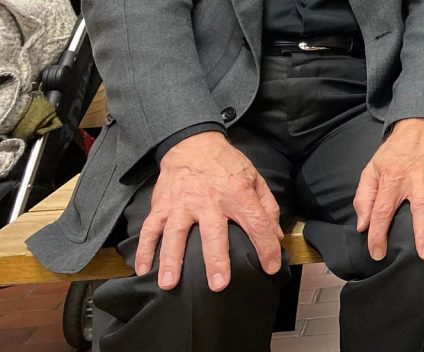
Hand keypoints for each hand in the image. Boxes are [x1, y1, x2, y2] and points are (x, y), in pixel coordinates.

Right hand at [135, 131, 282, 291]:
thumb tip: (276, 236)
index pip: (257, 223)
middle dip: (216, 261)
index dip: (266, 246)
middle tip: (218, 285)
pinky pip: (150, 229)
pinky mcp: (162, 205)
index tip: (270, 267)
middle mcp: (210, 200)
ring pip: (176, 234)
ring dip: (171, 260)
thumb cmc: (227, 164)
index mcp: (238, 193)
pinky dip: (144, 249)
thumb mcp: (254, 178)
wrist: (194, 143)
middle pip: (213, 234)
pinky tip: (141, 269)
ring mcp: (182, 204)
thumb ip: (267, 207)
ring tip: (169, 284)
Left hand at [354, 118, 423, 261]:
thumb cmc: (396, 151)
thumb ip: (364, 197)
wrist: (421, 123)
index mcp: (392, 178)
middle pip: (420, 208)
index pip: (382, 210)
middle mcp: (416, 178)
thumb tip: (362, 225)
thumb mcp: (372, 169)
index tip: (377, 254)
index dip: (378, 234)